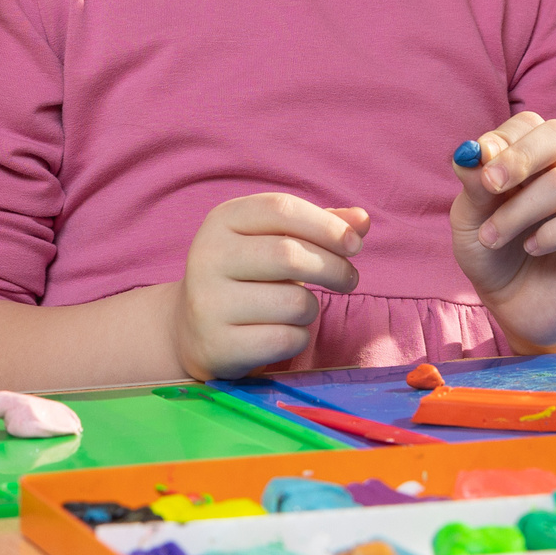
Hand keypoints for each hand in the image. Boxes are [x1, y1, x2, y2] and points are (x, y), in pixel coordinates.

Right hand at [170, 193, 369, 380]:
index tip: (354, 244)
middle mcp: (208, 256)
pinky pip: (285, 340)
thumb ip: (319, 226)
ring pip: (293, 303)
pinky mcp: (217, 344)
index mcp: (222, 220)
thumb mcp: (275, 240)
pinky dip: (299, 338)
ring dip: (312, 309)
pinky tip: (284, 333)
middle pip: (289, 255)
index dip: (326, 225)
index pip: (281, 209)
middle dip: (334, 268)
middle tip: (349, 280)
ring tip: (301, 309)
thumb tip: (362, 220)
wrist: (192, 329)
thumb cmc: (248, 276)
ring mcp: (208, 302)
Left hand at [450, 113, 555, 349]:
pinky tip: (532, 248)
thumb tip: (470, 153)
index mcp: (542, 160)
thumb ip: (474, 186)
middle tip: (489, 184)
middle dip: (519, 156)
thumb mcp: (471, 220)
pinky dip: (551, 234)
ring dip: (519, 210)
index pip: (531, 124)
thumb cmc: (496, 256)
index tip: (475, 165)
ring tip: (492, 236)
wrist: (519, 309)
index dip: (503, 138)